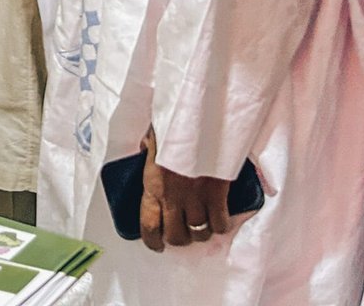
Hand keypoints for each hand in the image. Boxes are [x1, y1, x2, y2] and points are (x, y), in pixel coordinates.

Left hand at [140, 130, 237, 251]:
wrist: (201, 119)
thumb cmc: (174, 125)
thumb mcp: (154, 137)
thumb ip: (147, 148)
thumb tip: (142, 148)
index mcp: (152, 184)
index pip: (148, 225)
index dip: (152, 241)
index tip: (157, 244)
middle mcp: (172, 197)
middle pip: (176, 236)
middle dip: (179, 238)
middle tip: (183, 232)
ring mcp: (195, 198)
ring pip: (199, 233)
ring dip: (201, 232)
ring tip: (202, 224)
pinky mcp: (217, 195)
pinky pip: (220, 223)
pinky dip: (221, 225)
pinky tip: (220, 219)